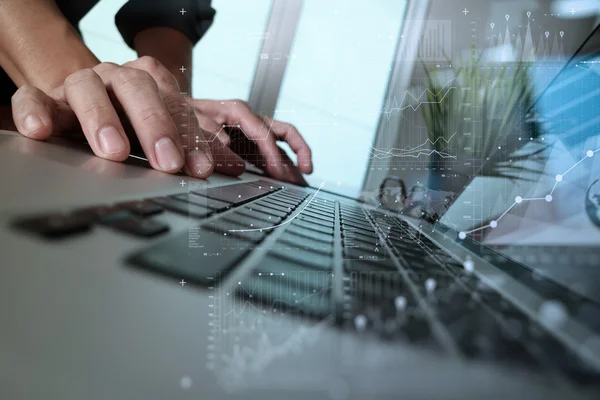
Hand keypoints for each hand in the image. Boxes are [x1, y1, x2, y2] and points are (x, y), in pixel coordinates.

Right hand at [10, 56, 244, 178]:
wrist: (83, 104)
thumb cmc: (127, 122)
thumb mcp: (160, 133)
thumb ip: (190, 146)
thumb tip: (227, 168)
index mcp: (151, 86)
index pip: (175, 106)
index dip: (190, 137)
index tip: (201, 168)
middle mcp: (117, 80)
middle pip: (137, 89)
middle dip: (155, 125)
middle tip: (167, 162)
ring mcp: (80, 86)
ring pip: (88, 89)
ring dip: (102, 119)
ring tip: (113, 151)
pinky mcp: (45, 99)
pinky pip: (33, 98)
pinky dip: (35, 111)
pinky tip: (41, 131)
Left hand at [186, 99, 312, 184]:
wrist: (170, 107)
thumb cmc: (180, 111)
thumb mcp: (191, 120)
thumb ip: (210, 136)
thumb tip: (232, 153)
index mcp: (238, 111)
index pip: (264, 132)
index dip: (273, 153)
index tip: (278, 172)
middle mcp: (248, 120)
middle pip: (283, 132)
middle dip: (298, 151)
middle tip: (306, 172)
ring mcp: (249, 132)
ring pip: (280, 145)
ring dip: (293, 162)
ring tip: (302, 182)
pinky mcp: (246, 144)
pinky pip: (269, 154)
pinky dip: (280, 166)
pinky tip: (287, 180)